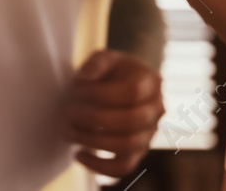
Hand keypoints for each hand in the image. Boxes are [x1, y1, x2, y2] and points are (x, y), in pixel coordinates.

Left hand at [65, 49, 163, 177]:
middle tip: (69, 113)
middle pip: (131, 121)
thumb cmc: (113, 71)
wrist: (127, 85)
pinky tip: (78, 154)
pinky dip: (99, 166)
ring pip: (127, 146)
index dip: (101, 93)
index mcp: (151, 82)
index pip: (131, 92)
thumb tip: (83, 80)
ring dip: (93, 141)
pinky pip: (123, 167)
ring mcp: (149, 133)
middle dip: (94, 119)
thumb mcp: (105, 57)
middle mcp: (156, 109)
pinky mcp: (139, 152)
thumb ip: (95, 63)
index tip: (76, 89)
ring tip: (69, 132)